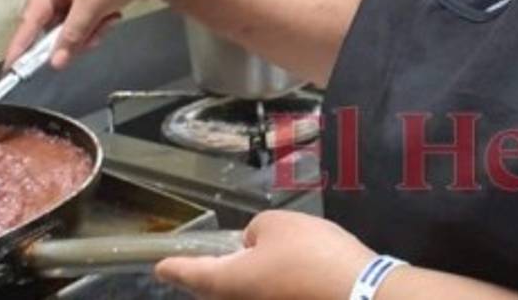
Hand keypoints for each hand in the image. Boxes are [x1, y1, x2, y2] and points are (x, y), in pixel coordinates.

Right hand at [4, 0, 167, 69]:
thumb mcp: (92, 5)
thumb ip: (72, 35)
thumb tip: (56, 58)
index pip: (29, 16)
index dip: (22, 43)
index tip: (12, 66)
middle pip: (51, 24)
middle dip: (70, 36)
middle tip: (85, 40)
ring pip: (71, 25)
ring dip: (87, 31)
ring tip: (105, 21)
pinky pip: (85, 20)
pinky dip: (97, 24)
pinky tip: (112, 16)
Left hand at [156, 211, 373, 299]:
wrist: (357, 293)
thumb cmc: (310, 254)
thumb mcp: (278, 224)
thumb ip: (256, 232)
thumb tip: (254, 246)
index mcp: (229, 281)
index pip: (193, 273)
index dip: (176, 267)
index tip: (160, 267)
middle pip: (217, 289)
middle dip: (212, 275)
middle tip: (210, 260)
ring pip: (242, 294)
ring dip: (243, 278)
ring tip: (253, 258)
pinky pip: (266, 295)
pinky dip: (267, 284)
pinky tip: (283, 270)